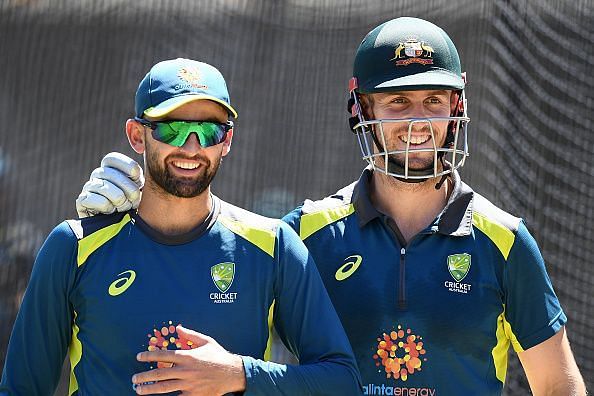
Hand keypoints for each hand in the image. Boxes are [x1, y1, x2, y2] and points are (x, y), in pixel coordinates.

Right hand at [76, 152, 143, 217]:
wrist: (121, 227)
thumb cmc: (133, 205)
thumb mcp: (140, 188)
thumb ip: (139, 175)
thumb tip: (142, 152)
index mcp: (111, 169)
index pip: (112, 158)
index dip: (126, 166)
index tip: (137, 178)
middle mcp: (98, 175)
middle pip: (111, 174)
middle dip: (127, 189)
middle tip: (134, 201)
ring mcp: (89, 187)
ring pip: (103, 187)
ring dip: (118, 200)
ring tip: (124, 208)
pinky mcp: (82, 201)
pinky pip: (94, 199)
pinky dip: (106, 207)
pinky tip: (110, 212)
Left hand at [132, 325, 246, 394]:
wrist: (233, 373)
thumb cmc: (219, 356)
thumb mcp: (207, 341)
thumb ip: (191, 334)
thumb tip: (178, 327)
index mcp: (188, 356)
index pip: (163, 355)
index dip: (149, 356)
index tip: (138, 357)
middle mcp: (186, 370)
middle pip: (159, 374)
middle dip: (144, 376)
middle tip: (134, 378)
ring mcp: (189, 384)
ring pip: (164, 388)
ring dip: (149, 389)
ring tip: (139, 389)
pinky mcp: (193, 395)